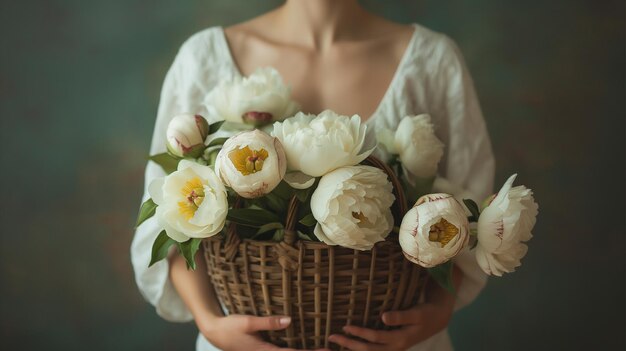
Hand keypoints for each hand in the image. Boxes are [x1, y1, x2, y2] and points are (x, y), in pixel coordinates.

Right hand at [201, 314, 330, 350]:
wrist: (215, 332)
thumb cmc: (230, 327)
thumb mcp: (248, 322)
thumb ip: (268, 322)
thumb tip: (289, 320)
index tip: (324, 350)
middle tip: (329, 350)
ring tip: (318, 348)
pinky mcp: (262, 350)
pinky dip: (292, 350)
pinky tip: (300, 345)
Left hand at [328, 265, 461, 350]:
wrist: (437, 319)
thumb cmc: (425, 313)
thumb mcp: (417, 313)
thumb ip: (401, 316)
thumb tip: (383, 318)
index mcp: (400, 339)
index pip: (376, 338)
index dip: (360, 333)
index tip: (345, 326)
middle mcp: (394, 346)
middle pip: (368, 349)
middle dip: (349, 344)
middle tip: (332, 336)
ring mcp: (392, 347)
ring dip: (352, 347)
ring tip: (335, 339)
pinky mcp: (390, 344)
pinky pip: (372, 349)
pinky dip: (359, 347)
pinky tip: (348, 341)